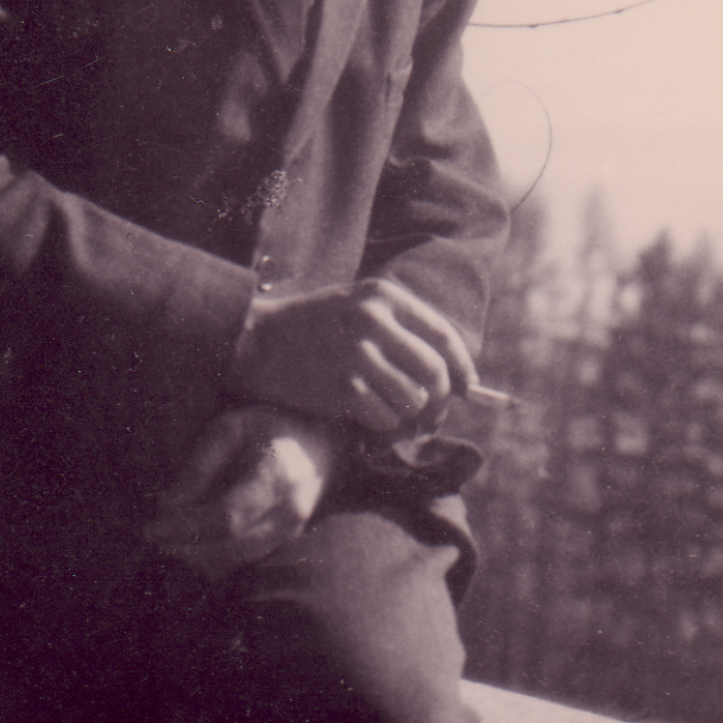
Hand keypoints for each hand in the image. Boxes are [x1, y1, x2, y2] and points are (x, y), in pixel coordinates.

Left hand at [145, 405, 342, 579]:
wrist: (323, 447)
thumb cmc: (271, 429)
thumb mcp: (232, 427)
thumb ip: (200, 464)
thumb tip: (168, 506)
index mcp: (277, 475)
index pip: (227, 516)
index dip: (186, 526)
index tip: (151, 527)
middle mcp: (290, 511)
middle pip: (230, 546)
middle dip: (186, 548)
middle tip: (153, 538)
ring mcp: (292, 533)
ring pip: (235, 561)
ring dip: (196, 558)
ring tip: (167, 542)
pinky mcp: (286, 544)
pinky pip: (243, 562)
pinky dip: (213, 559)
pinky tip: (191, 545)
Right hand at [228, 277, 478, 436]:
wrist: (255, 341)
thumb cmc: (312, 327)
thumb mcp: (357, 306)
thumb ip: (402, 331)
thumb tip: (454, 375)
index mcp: (383, 296)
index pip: (444, 336)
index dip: (462, 367)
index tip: (468, 387)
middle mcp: (375, 322)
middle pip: (435, 373)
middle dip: (441, 400)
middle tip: (431, 413)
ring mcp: (359, 356)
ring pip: (415, 400)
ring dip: (407, 414)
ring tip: (388, 409)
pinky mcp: (344, 388)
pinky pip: (387, 418)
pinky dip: (383, 425)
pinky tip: (365, 415)